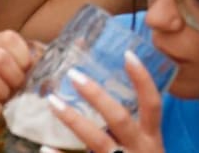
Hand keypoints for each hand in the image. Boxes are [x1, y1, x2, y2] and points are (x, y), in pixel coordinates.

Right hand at [0, 31, 36, 146]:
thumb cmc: (9, 94)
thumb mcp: (27, 73)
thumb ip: (47, 57)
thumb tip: (82, 41)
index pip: (8, 38)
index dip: (24, 57)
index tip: (27, 72)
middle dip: (15, 76)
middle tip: (17, 89)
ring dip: (3, 92)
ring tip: (6, 100)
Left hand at [48, 52, 163, 152]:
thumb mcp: (147, 152)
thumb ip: (135, 133)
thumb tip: (108, 105)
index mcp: (153, 141)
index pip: (152, 104)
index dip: (142, 79)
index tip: (128, 55)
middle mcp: (141, 150)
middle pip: (120, 118)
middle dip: (97, 96)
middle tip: (74, 75)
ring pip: (98, 141)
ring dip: (74, 120)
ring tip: (53, 102)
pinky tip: (46, 148)